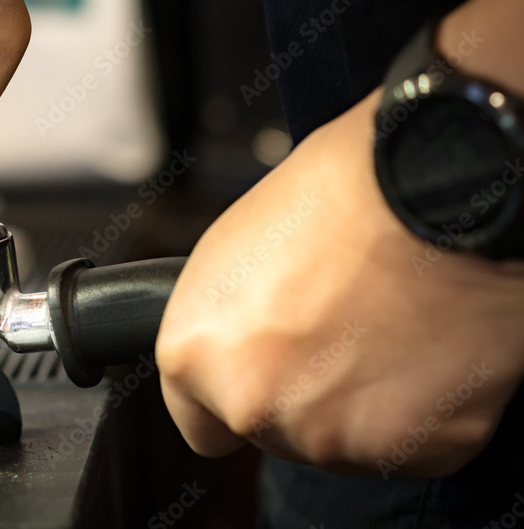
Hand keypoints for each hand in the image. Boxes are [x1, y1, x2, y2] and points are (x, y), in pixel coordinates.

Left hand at [156, 88, 523, 476]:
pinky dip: (422, 407)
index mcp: (196, 354)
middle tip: (337, 323)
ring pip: (341, 441)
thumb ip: (226, 322)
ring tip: (387, 323)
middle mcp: (253, 404)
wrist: (437, 184)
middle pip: (272, 426)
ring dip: (360, 401)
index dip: (233, 389)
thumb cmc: (344, 192)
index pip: (197, 418)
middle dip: (300, 389)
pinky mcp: (418, 450)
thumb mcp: (236, 247)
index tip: (259, 370)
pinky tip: (426, 343)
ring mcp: (335, 435)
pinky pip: (411, 442)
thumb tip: (236, 342)